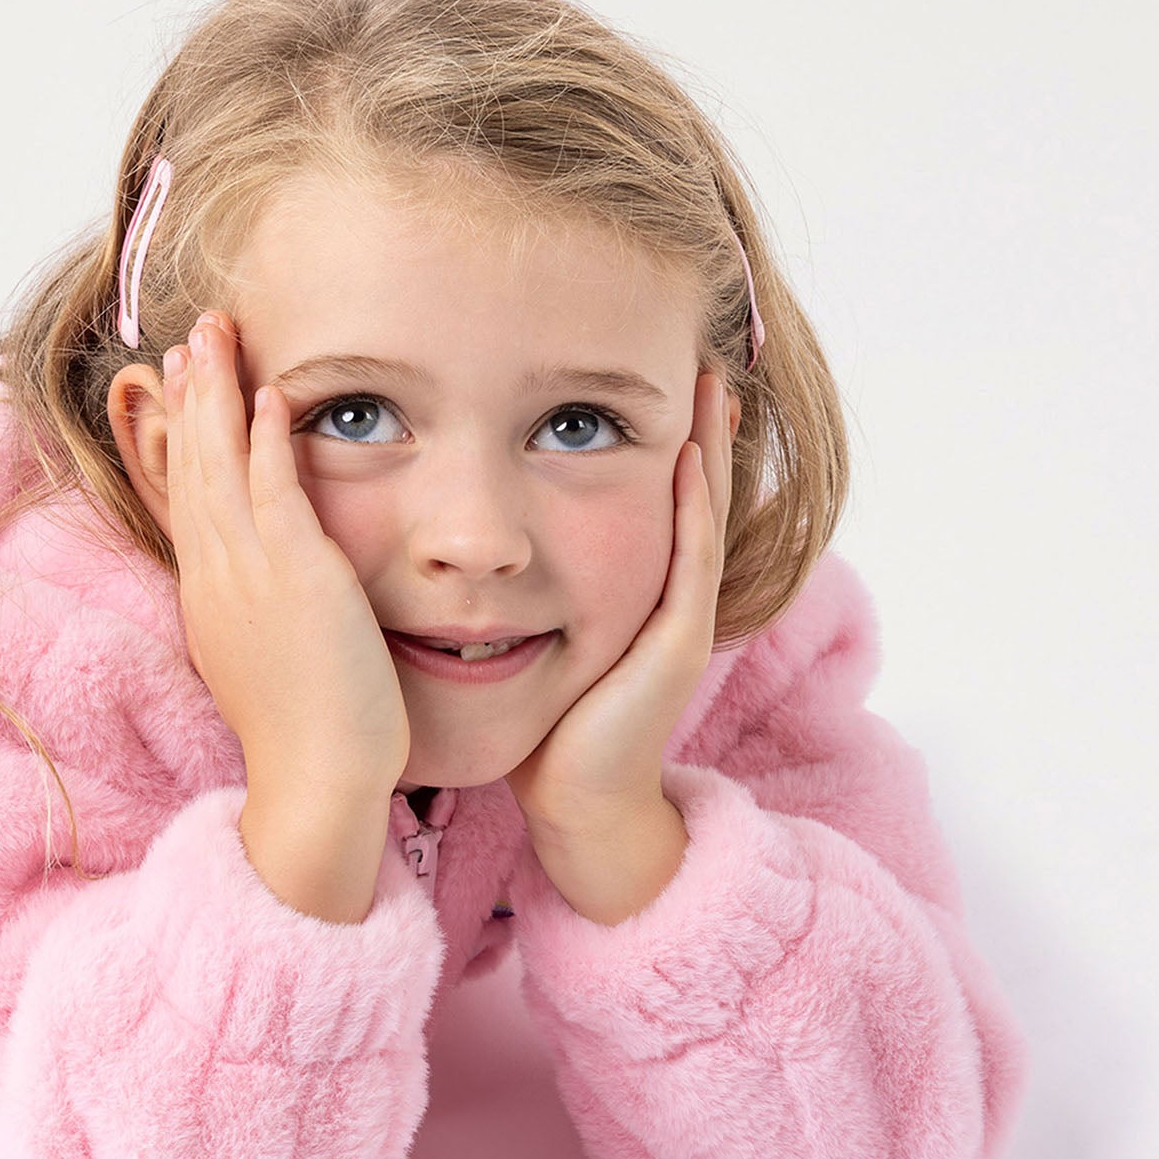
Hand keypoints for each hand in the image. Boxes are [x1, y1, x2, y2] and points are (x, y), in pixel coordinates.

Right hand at [162, 312, 411, 799]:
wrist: (313, 782)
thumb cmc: (304, 735)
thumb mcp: (261, 660)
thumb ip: (255, 615)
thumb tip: (261, 596)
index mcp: (207, 596)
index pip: (186, 498)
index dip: (180, 437)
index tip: (177, 388)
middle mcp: (216, 577)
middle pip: (192, 469)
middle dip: (190, 398)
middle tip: (189, 339)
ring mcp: (250, 575)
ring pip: (222, 468)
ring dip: (218, 398)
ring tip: (215, 339)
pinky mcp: (296, 578)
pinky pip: (276, 493)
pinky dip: (269, 442)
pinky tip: (270, 398)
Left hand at [504, 371, 739, 829]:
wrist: (572, 802)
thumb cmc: (540, 728)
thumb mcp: (526, 641)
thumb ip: (510, 593)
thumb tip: (452, 546)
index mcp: (627, 590)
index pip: (645, 496)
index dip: (648, 439)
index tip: (638, 377)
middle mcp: (663, 597)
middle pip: (687, 492)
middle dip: (691, 426)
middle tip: (696, 355)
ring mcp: (677, 619)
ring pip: (701, 515)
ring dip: (706, 448)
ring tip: (707, 384)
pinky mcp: (675, 645)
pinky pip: (691, 563)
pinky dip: (693, 510)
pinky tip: (687, 460)